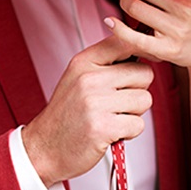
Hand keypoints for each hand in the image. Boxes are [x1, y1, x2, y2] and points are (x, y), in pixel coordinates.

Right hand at [22, 34, 153, 185]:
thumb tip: (145, 49)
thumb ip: (107, 62)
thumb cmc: (68, 114)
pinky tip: (110, 132)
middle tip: (117, 104)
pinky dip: (129, 133)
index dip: (142, 52)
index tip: (139, 66)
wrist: (45, 147)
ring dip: (134, 114)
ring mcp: (95, 102)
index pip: (125, 42)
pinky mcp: (102, 127)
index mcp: (84, 61)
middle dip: (138, 91)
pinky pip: (138, 124)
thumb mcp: (79, 77)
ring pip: (145, 99)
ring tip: (112, 118)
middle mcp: (89, 78)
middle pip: (145, 73)